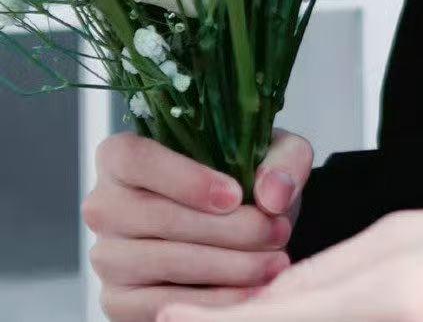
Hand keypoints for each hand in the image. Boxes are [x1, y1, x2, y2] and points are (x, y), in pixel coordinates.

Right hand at [81, 127, 313, 320]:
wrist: (236, 225)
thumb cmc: (240, 180)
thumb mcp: (271, 152)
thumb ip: (282, 160)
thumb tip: (274, 194)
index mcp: (121, 156)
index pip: (136, 160)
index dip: (185, 179)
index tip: (235, 195)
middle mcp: (103, 205)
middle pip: (155, 217)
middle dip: (224, 230)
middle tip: (275, 233)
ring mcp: (106, 257)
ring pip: (161, 264)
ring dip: (225, 268)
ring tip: (273, 263)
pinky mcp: (117, 302)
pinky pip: (161, 306)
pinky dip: (211, 302)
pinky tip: (249, 292)